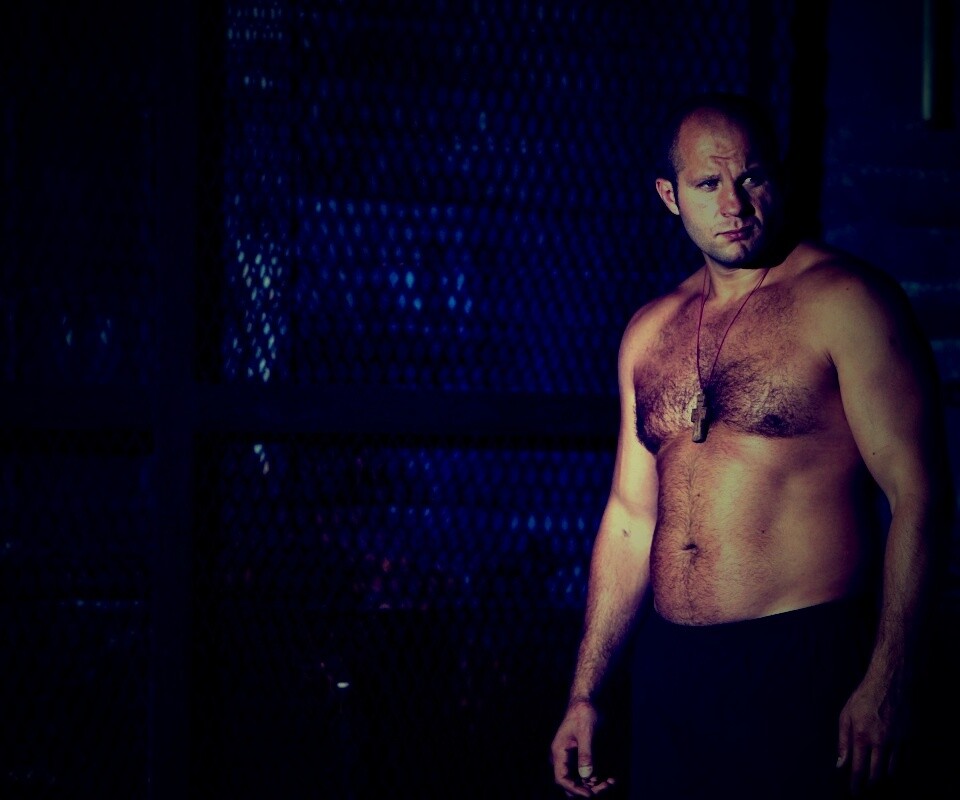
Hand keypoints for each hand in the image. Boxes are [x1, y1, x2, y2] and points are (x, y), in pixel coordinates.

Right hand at [550, 699, 615, 796]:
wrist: (587, 700)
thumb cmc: (584, 712)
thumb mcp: (586, 732)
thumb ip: (586, 754)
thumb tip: (586, 776)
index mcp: (559, 751)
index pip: (562, 779)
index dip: (575, 790)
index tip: (590, 794)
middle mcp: (563, 757)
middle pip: (571, 783)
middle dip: (587, 789)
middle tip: (605, 787)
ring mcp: (572, 758)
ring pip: (580, 780)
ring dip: (595, 785)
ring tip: (611, 782)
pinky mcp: (581, 756)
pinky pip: (587, 773)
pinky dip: (598, 778)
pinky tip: (612, 778)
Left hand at [836, 675, 906, 795]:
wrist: (891, 682)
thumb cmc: (865, 697)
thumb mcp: (846, 715)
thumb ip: (843, 741)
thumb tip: (839, 765)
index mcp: (861, 735)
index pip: (858, 769)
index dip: (856, 785)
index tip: (855, 794)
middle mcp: (881, 741)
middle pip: (877, 775)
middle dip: (871, 785)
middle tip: (866, 787)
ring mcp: (898, 741)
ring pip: (893, 771)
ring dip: (885, 776)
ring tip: (878, 775)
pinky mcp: (912, 738)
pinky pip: (907, 762)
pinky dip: (900, 768)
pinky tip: (893, 765)